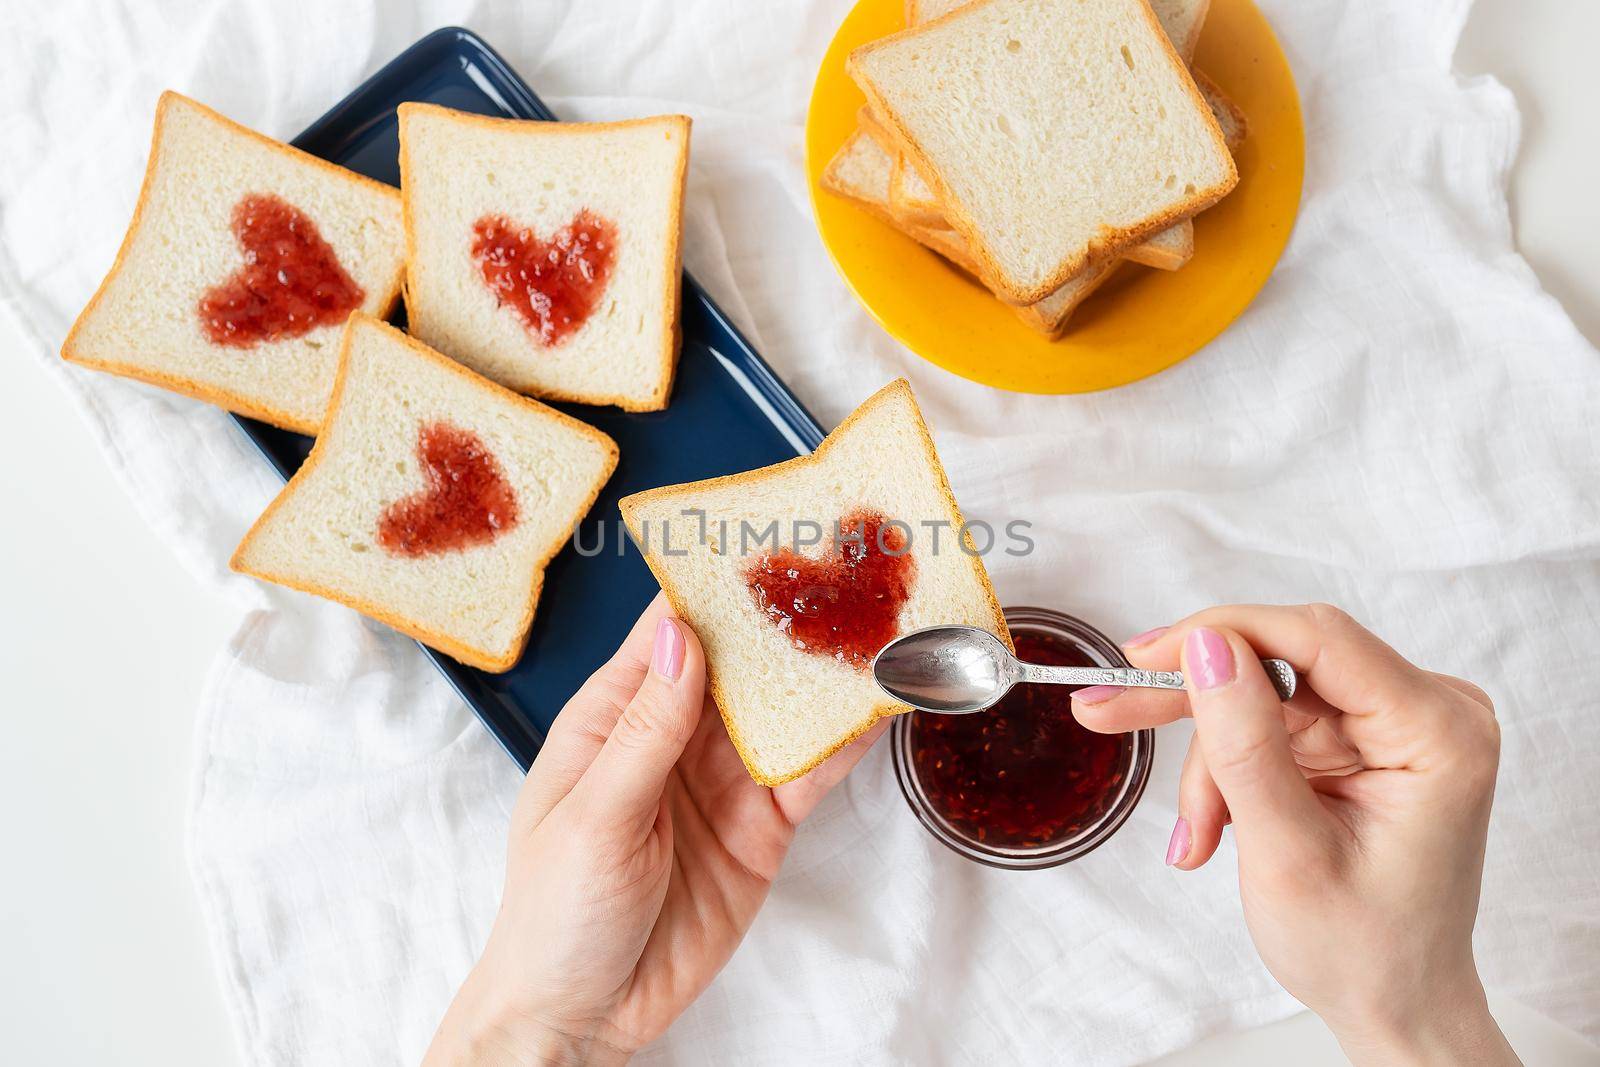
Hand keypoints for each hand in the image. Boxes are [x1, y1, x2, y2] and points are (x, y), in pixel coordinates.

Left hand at [424, 595, 883, 1064]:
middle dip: (783, 621)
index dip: (711, 587)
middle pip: (736, 663)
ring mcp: (719, 781)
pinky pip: (808, 774)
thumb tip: (684, 636)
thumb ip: (645, 731)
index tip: (761, 539)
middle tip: (844, 570)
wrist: (585, 1018)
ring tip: (879, 625)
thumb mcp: (593, 819)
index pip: (666, 633)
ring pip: (779, 711)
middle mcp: (670, 738)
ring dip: (822, 674)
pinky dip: (842, 742)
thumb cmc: (555, 916)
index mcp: (610, 719)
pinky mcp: (761, 827)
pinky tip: (877, 706)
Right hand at [1072, 604, 1518, 1065]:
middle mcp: (1426, 711)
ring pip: (1264, 693)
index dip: (1221, 634)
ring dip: (1213, 759)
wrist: (1397, 1005)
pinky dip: (1229, 769)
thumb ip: (1246, 745)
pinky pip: (1271, 722)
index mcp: (1438, 733)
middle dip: (1197, 698)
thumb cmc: (1365, 951)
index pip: (1317, 639)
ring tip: (1197, 834)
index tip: (1141, 657)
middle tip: (1110, 707)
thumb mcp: (1289, 854)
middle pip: (1283, 660)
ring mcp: (1392, 723)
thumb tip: (1205, 647)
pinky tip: (1213, 823)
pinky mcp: (1361, 739)